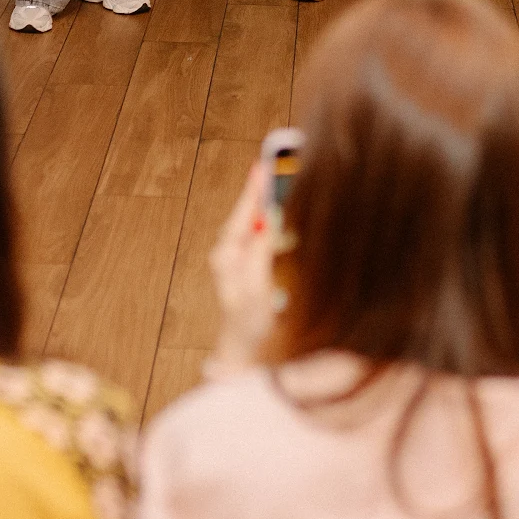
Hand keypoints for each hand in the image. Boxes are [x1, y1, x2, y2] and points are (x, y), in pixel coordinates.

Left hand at [207, 157, 278, 375]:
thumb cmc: (249, 325)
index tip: (265, 165)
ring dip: (272, 205)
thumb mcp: (255, 288)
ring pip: (259, 223)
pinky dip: (278, 223)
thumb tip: (269, 219)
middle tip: (280, 164)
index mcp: (228, 254)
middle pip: (251, 213)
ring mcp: (244, 260)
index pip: (244, 212)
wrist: (247, 354)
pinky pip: (267, 238)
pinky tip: (290, 216)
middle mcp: (233, 253)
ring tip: (285, 182)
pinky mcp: (257, 268)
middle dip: (266, 190)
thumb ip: (261, 253)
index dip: (256, 188)